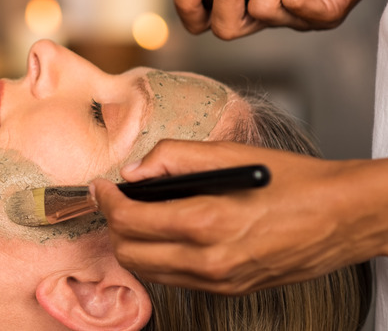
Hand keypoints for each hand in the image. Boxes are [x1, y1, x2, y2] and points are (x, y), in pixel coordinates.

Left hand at [92, 140, 387, 293]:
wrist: (341, 218)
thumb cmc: (293, 183)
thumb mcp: (230, 154)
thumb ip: (174, 157)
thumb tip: (134, 170)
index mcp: (207, 222)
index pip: (129, 220)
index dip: (106, 201)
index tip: (101, 187)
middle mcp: (209, 260)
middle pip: (129, 253)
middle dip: (114, 224)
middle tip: (116, 200)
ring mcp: (218, 281)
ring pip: (147, 271)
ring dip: (133, 243)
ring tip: (138, 215)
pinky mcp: (228, 289)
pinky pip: (174, 278)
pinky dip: (158, 257)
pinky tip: (167, 233)